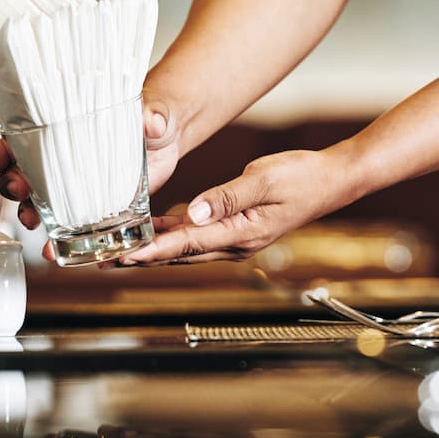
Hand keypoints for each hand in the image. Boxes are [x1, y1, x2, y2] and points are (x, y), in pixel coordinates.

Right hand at [0, 91, 183, 234]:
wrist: (169, 137)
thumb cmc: (154, 114)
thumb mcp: (153, 111)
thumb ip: (152, 117)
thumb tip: (153, 121)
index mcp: (67, 125)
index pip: (24, 134)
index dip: (5, 148)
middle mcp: (63, 155)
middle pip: (23, 170)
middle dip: (14, 183)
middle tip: (19, 191)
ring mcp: (76, 183)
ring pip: (38, 200)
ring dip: (29, 213)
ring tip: (33, 223)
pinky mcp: (93, 204)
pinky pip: (68, 224)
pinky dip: (59, 239)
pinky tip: (55, 249)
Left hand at [116, 150, 336, 264]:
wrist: (332, 180)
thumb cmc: (302, 177)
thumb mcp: (263, 180)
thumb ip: (227, 196)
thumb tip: (193, 212)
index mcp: (240, 234)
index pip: (187, 245)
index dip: (152, 251)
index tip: (124, 255)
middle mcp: (235, 244)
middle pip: (179, 254)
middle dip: (142, 257)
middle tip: (106, 260)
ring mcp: (236, 239)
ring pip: (187, 248)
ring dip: (155, 249)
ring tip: (120, 250)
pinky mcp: (237, 229)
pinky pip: (199, 236)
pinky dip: (175, 234)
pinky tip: (157, 228)